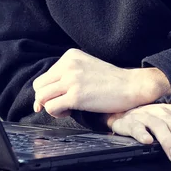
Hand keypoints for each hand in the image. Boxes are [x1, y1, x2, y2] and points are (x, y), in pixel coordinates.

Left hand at [32, 48, 169, 117]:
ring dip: (50, 106)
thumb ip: (68, 74)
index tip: (59, 97)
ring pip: (42, 97)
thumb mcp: (86, 66)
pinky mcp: (76, 96)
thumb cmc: (110, 80)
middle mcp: (68, 65)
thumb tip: (46, 94)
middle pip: (39, 86)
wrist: (131, 85)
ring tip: (66, 109)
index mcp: (69, 56)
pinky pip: (51, 107)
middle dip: (45, 99)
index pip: (45, 76)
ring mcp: (71, 80)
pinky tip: (70, 112)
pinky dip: (56, 113)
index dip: (49, 90)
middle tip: (60, 105)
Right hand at [107, 103, 170, 170]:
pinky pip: (136, 126)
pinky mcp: (129, 121)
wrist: (123, 116)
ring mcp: (145, 114)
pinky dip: (142, 133)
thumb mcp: (170, 128)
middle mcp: (162, 111)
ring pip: (160, 126)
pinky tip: (147, 142)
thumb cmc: (152, 126)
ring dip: (169, 142)